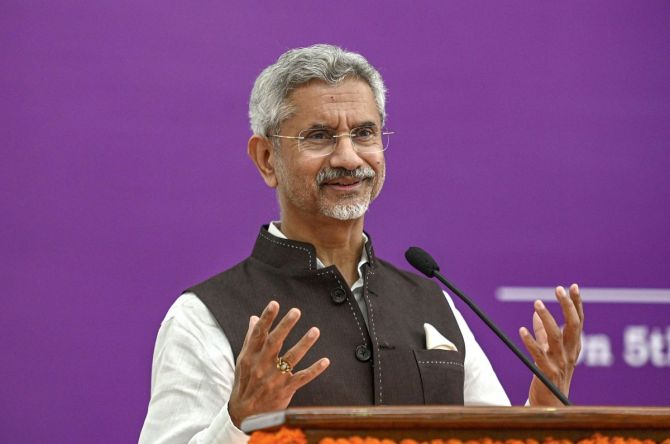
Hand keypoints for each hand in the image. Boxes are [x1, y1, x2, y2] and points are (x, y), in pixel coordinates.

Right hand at [228, 301, 329, 426]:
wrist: (245, 414)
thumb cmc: (245, 382)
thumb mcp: (244, 360)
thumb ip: (250, 338)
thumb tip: (254, 318)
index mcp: (250, 356)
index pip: (258, 334)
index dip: (266, 318)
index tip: (274, 304)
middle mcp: (261, 365)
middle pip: (274, 343)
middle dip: (285, 326)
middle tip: (296, 311)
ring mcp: (274, 378)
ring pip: (291, 358)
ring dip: (304, 344)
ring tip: (315, 330)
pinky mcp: (285, 389)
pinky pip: (302, 377)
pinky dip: (314, 369)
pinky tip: (325, 360)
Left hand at [519, 284, 583, 405]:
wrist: (551, 404)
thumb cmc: (551, 375)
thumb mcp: (550, 351)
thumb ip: (543, 331)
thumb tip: (536, 311)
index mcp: (574, 346)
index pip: (579, 321)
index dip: (577, 304)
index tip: (574, 287)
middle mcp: (570, 353)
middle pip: (573, 325)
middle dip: (567, 306)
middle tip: (559, 289)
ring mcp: (560, 362)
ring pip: (555, 336)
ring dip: (547, 318)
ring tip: (537, 303)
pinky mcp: (547, 371)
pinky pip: (538, 354)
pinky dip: (530, 341)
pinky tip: (521, 330)